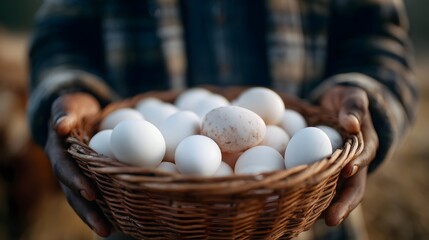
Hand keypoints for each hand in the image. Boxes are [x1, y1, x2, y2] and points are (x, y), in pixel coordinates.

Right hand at [45, 93, 111, 236]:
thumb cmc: (74, 109)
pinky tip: (123, 221)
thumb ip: (64, 112)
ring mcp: (79, 177)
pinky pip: (99, 195)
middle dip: (88, 212)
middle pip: (74, 194)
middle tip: (104, 228)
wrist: (79, 115)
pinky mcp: (92, 179)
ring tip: (111, 232)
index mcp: (59, 152)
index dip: (76, 181)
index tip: (91, 193)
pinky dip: (108, 208)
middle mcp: (67, 169)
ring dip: (96, 217)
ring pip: (85, 201)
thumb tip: (61, 126)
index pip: (65, 169)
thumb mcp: (68, 105)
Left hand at [318, 86, 378, 225]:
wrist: (335, 106)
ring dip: (325, 207)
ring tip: (309, 221)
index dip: (356, 164)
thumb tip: (351, 124)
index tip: (346, 170)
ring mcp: (339, 170)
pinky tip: (293, 206)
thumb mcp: (352, 97)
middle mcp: (354, 162)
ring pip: (335, 192)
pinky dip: (309, 195)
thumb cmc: (345, 101)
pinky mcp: (323, 170)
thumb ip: (354, 107)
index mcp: (365, 145)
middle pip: (353, 187)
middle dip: (343, 204)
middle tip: (331, 219)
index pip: (364, 157)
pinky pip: (317, 184)